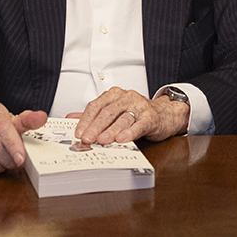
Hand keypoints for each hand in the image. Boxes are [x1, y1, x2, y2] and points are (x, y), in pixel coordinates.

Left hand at [67, 87, 189, 144]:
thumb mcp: (114, 112)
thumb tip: (71, 118)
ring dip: (111, 131)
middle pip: (108, 112)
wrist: (164, 114)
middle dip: (95, 127)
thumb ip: (94, 115)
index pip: (96, 106)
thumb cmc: (137, 114)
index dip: (86, 120)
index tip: (78, 132)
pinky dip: (130, 132)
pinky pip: (139, 124)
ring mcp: (140, 106)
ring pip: (122, 118)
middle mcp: (126, 97)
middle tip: (86, 139)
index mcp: (114, 95)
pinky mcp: (151, 117)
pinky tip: (122, 139)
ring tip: (101, 141)